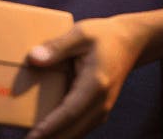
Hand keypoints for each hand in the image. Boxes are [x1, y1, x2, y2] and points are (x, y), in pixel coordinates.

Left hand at [25, 15, 149, 138]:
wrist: (130, 43)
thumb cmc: (104, 36)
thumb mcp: (80, 34)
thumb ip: (57, 47)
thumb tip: (33, 58)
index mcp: (95, 85)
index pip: (69, 113)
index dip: (50, 127)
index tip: (32, 136)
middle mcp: (101, 103)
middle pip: (72, 130)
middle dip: (49, 138)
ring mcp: (102, 110)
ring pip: (76, 133)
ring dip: (56, 137)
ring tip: (33, 138)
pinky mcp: (98, 111)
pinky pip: (79, 128)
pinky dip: (64, 132)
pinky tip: (47, 133)